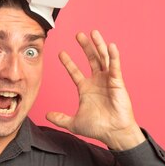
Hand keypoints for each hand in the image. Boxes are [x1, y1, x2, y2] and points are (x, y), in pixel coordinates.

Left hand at [46, 30, 145, 150]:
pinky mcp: (118, 82)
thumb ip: (60, 118)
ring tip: (93, 32)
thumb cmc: (98, 128)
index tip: (60, 52)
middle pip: (90, 59)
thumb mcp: (74, 123)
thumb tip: (47, 116)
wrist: (113, 133)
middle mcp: (97, 82)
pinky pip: (115, 67)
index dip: (68, 62)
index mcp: (86, 89)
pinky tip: (110, 46)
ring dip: (98, 45)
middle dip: (85, 47)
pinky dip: (113, 56)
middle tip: (78, 34)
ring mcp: (108, 81)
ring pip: (102, 58)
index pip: (75, 72)